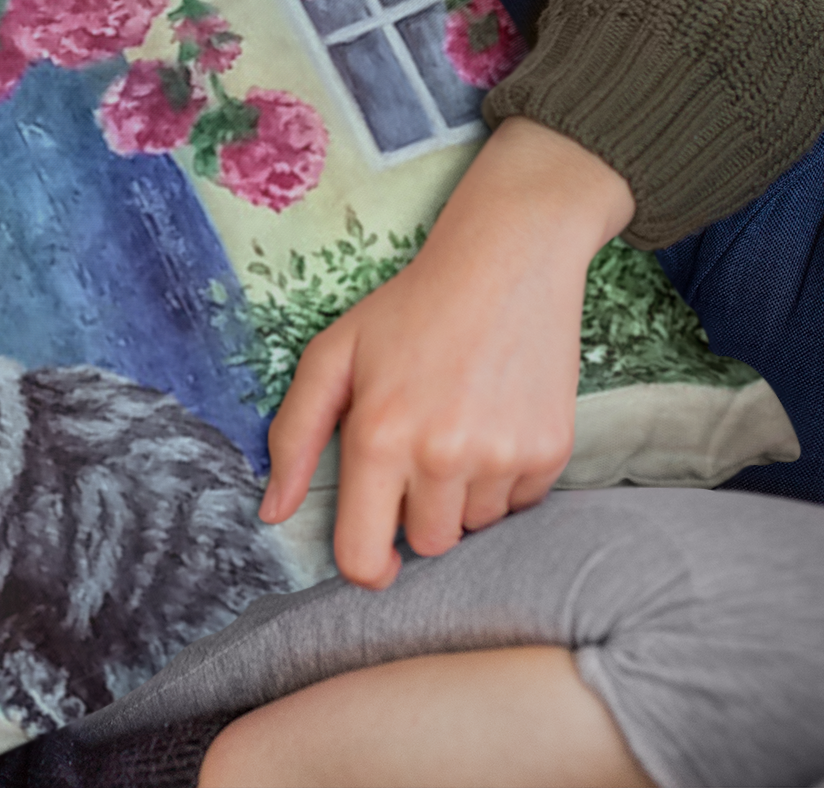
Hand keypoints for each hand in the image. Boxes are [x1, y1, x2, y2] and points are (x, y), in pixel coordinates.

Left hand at [259, 116, 634, 587]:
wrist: (506, 260)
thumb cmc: (411, 307)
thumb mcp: (335, 353)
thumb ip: (294, 435)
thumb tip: (272, 514)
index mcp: (379, 436)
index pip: (364, 558)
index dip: (365, 562)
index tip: (374, 548)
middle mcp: (441, 456)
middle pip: (427, 544)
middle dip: (418, 512)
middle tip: (421, 448)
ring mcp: (501, 457)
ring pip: (476, 526)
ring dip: (464, 495)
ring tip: (461, 424)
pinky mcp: (551, 453)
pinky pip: (521, 504)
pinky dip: (507, 478)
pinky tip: (497, 420)